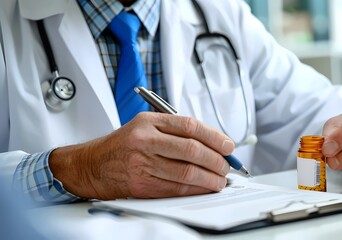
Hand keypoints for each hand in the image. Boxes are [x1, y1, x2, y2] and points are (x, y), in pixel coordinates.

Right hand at [49, 112, 232, 199]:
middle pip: (192, 150)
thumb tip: (212, 143)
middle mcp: (145, 140)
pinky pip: (176, 189)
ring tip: (220, 180)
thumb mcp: (145, 126)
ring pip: (187, 172)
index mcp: (149, 121)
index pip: (190, 126)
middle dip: (216, 160)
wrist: (92, 165)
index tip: (229, 146)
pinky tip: (204, 189)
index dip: (215, 137)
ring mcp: (142, 163)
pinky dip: (196, 190)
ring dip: (210, 179)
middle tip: (226, 166)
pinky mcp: (141, 185)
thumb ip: (175, 131)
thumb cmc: (123, 145)